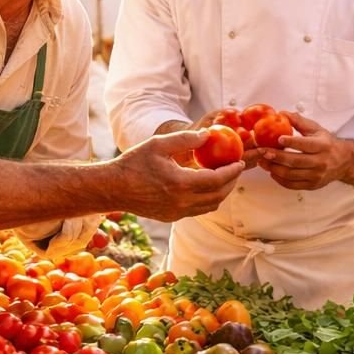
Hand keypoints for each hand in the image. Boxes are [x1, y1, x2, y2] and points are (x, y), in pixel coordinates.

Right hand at [110, 129, 243, 221]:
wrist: (113, 188)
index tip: (239, 163)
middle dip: (231, 183)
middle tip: (235, 170)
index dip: (232, 172)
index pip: (217, 180)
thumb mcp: (159, 144)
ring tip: (223, 178)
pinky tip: (205, 186)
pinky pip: (197, 210)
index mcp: (180, 184)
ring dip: (221, 193)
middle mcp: (181, 202)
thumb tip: (208, 136)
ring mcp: (176, 213)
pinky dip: (207, 199)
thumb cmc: (133, 163)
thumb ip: (185, 139)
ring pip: (210, 206)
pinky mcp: (171, 217)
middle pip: (218, 196)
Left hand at [258, 112, 351, 190]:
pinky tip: (272, 172)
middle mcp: (321, 162)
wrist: (344, 161)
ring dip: (274, 168)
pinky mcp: (312, 185)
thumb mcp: (316, 129)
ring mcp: (317, 176)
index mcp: (322, 146)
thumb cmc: (327, 144)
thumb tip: (282, 114)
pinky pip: (293, 185)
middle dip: (277, 157)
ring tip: (263, 162)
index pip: (305, 144)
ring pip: (291, 174)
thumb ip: (299, 121)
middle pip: (295, 161)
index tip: (278, 139)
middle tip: (263, 152)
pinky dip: (280, 179)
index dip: (291, 142)